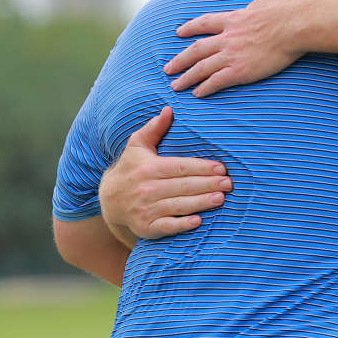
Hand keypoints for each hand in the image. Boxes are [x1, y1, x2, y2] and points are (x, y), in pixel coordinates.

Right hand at [98, 106, 232, 239]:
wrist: (109, 199)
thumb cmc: (130, 169)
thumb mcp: (137, 146)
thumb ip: (154, 128)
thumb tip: (169, 110)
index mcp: (148, 168)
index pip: (179, 167)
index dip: (201, 167)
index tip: (221, 168)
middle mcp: (146, 189)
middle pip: (182, 186)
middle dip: (207, 184)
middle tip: (228, 183)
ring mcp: (146, 209)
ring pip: (178, 206)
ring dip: (200, 203)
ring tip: (220, 199)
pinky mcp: (146, 227)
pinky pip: (166, 227)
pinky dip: (182, 225)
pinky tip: (198, 221)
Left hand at [165, 0, 303, 96]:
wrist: (297, 23)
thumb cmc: (289, 6)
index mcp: (234, 19)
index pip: (205, 23)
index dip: (190, 28)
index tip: (178, 33)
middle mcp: (228, 37)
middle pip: (196, 49)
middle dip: (180, 60)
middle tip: (168, 69)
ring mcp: (232, 54)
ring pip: (202, 68)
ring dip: (187, 78)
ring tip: (176, 86)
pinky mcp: (241, 70)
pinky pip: (217, 81)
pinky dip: (205, 88)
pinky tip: (197, 94)